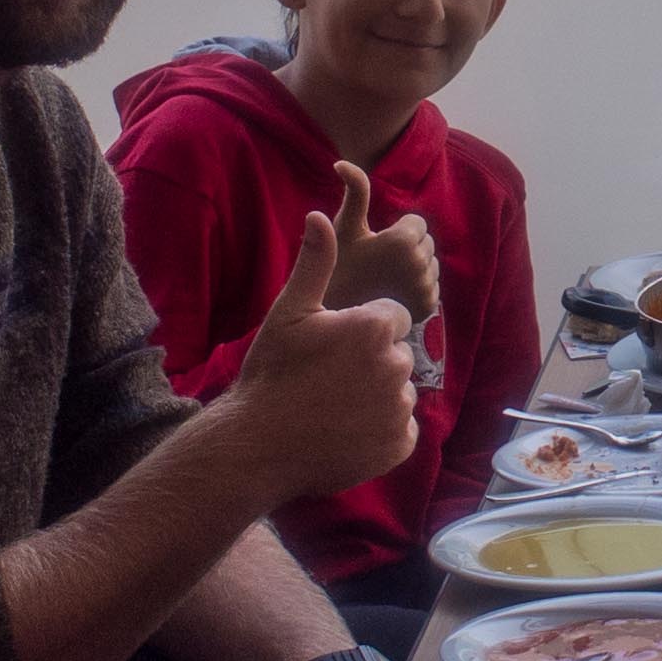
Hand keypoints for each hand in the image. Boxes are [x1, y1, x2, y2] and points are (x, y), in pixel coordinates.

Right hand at [213, 210, 422, 501]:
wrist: (258, 444)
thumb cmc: (272, 373)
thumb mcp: (289, 312)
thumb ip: (315, 263)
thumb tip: (319, 215)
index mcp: (373, 328)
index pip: (392, 317)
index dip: (363, 329)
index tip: (333, 347)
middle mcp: (395, 366)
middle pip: (398, 354)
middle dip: (373, 361)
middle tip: (331, 378)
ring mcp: (399, 409)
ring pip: (400, 391)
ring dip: (378, 395)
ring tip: (335, 404)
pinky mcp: (400, 444)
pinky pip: (403, 428)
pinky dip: (383, 430)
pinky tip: (348, 429)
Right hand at [321, 161, 440, 329]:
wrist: (334, 316)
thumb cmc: (337, 266)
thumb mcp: (345, 227)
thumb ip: (355, 192)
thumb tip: (343, 162)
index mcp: (402, 241)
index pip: (417, 223)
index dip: (394, 231)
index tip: (374, 247)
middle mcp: (420, 265)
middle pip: (426, 243)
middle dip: (407, 249)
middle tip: (378, 265)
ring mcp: (426, 289)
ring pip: (430, 265)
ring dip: (413, 269)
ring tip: (384, 280)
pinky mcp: (428, 309)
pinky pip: (432, 287)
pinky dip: (416, 290)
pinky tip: (392, 296)